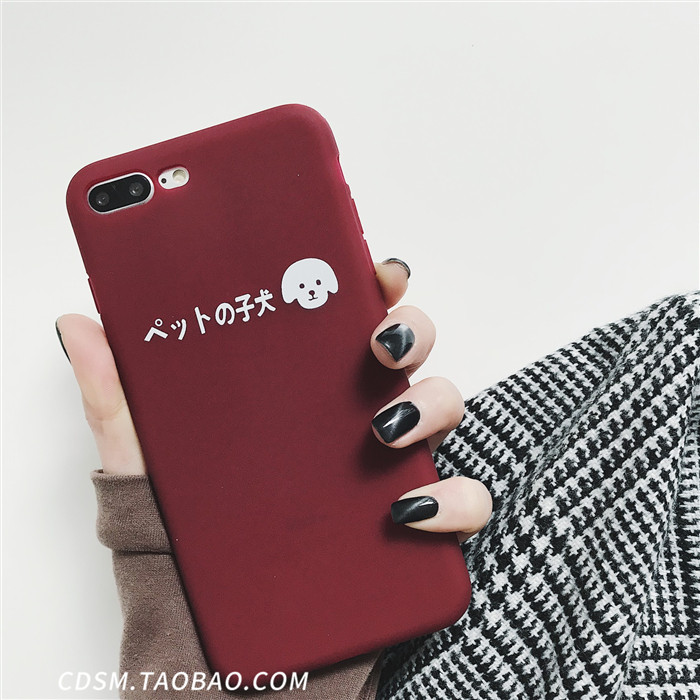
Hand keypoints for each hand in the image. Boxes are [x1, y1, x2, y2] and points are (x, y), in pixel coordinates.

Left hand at [56, 258, 490, 541]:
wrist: (217, 622)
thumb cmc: (191, 528)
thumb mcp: (146, 457)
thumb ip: (118, 393)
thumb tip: (79, 325)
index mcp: (304, 383)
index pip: (348, 313)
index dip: (371, 282)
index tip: (371, 269)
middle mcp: (354, 412)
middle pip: (409, 347)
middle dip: (410, 329)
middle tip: (377, 343)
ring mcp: (389, 464)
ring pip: (445, 407)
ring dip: (430, 404)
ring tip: (382, 428)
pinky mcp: (413, 524)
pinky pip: (462, 503)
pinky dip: (454, 501)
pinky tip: (408, 510)